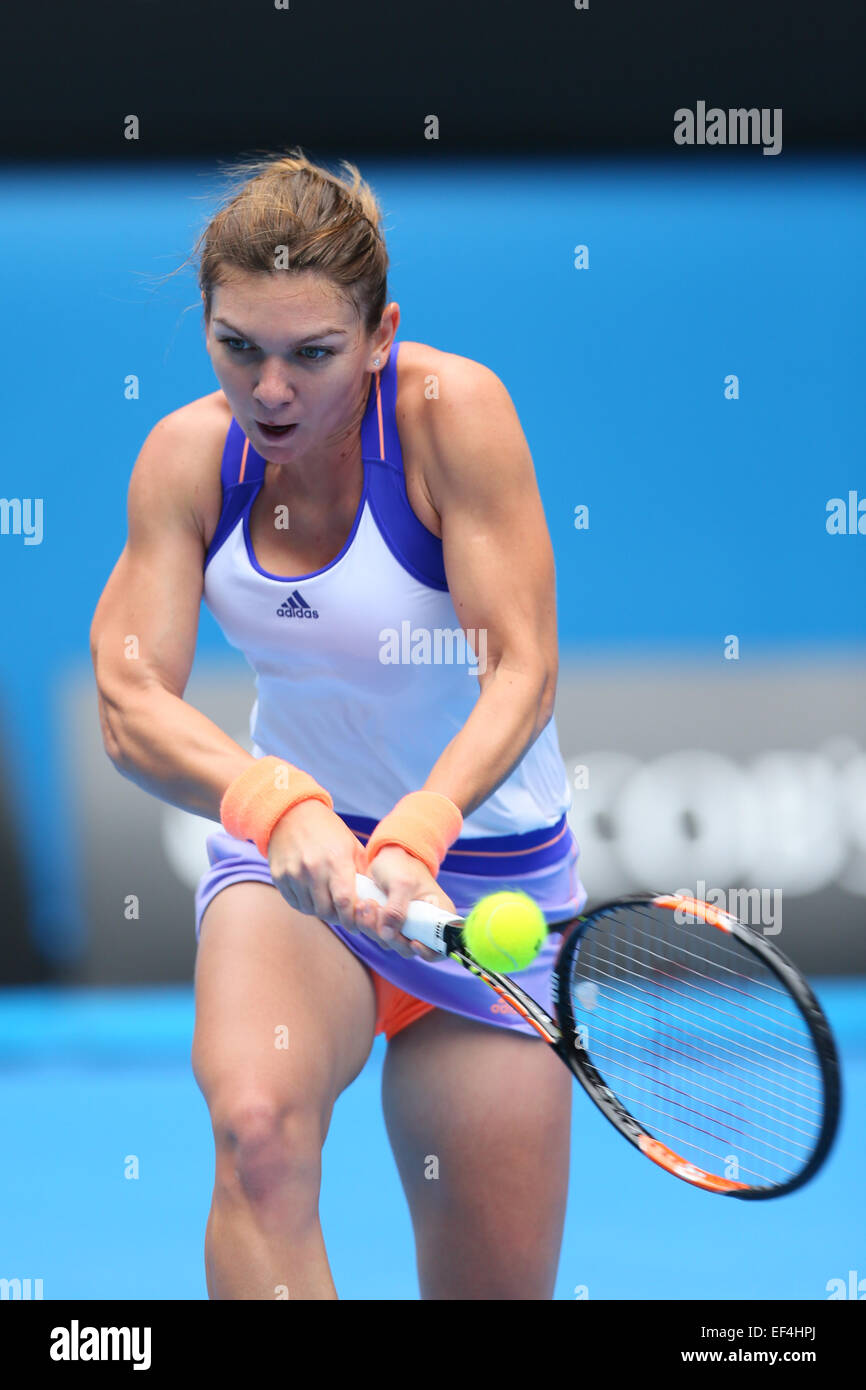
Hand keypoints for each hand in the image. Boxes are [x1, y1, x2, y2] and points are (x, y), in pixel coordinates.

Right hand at [267, 799, 371, 935]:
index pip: (345, 901)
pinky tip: (313, 898)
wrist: (292, 813)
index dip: (351, 919)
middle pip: (326, 910)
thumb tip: (373, 898)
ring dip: (321, 912)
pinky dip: (305, 905)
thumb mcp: (351, 845)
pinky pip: (294, 902)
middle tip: (343, 917)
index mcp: (336, 860)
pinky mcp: (279, 876)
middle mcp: (313, 868)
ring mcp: (293, 872)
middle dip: (337, 918)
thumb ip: (362, 872)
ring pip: (310, 909)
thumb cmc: (328, 830)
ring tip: (328, 905)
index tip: (357, 926)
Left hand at [356, 845, 456, 962]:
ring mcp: (406, 926)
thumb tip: (388, 936)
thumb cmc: (402, 866)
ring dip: (374, 929)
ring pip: (390, 943)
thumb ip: (396, 910)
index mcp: (439, 915)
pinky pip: (378, 935)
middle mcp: (425, 925)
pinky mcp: (389, 925)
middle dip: (391, 936)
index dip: (428, 951)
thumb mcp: (401, 883)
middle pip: (410, 948)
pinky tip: (362, 907)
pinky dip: (368, 925)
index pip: (441, 946)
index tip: (413, 942)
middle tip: (378, 911)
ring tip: (367, 903)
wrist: (388, 856)